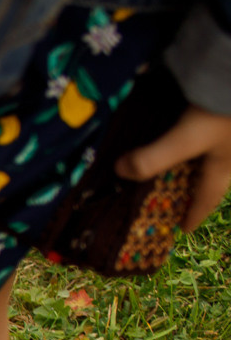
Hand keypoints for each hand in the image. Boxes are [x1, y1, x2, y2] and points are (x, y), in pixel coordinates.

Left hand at [118, 105, 230, 229]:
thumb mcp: (186, 139)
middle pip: (216, 175)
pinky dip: (201, 136)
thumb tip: (120, 172)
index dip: (195, 214)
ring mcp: (230, 130)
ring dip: (200, 160)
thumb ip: (153, 159)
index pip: (208, 197)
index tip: (185, 229)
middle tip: (182, 196)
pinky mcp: (225, 112)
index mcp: (225, 164)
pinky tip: (193, 131)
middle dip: (199, 187)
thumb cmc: (223, 110)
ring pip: (216, 153)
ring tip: (184, 164)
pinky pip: (212, 132)